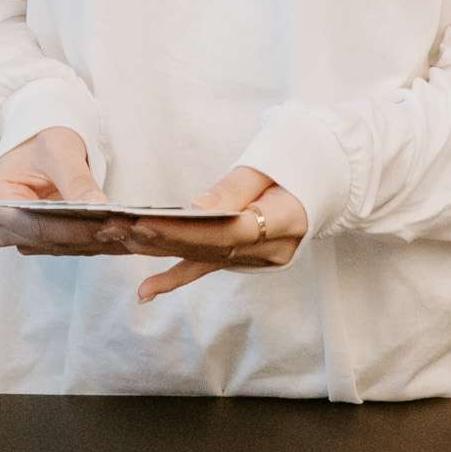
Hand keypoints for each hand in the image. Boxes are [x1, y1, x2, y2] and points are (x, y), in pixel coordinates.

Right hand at [0, 129, 121, 254]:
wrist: (36, 143)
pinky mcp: (32, 240)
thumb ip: (76, 180)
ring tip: (129, 236)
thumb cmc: (41, 140)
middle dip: (87, 236)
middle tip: (128, 232)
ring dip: (92, 242)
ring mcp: (13, 235)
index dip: (73, 228)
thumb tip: (98, 208)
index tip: (110, 226)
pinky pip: (62, 245)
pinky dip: (89, 241)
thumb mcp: (59, 150)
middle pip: (45, 239)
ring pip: (56, 247)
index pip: (35, 223)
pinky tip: (117, 237)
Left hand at [123, 167, 307, 303]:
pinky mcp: (247, 258)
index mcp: (289, 220)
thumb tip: (194, 210)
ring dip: (163, 255)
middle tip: (122, 231)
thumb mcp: (269, 164)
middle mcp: (275, 250)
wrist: (328, 173)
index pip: (232, 231)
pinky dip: (177, 277)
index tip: (150, 222)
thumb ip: (233, 190)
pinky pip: (209, 267)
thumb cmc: (296, 160)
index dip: (190, 230)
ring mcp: (262, 259)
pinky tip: (146, 292)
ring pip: (207, 259)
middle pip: (212, 248)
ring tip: (124, 247)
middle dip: (165, 240)